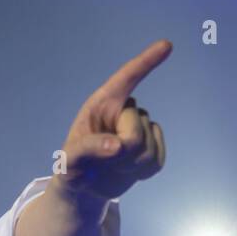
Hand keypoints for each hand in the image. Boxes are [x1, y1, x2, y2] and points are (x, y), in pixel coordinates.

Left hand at [55, 39, 170, 200]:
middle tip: (102, 162)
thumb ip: (89, 149)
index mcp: (102, 105)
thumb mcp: (69, 160)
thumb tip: (119, 145)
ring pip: (149, 147)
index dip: (146, 62)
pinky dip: (144, 171)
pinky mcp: (152, 148)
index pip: (127, 79)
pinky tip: (128, 171)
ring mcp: (140, 129)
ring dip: (130, 165)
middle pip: (137, 129)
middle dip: (123, 151)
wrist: (85, 190)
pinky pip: (159, 158)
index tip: (166, 45)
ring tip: (112, 167)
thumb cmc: (72, 169)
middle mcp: (123, 112)